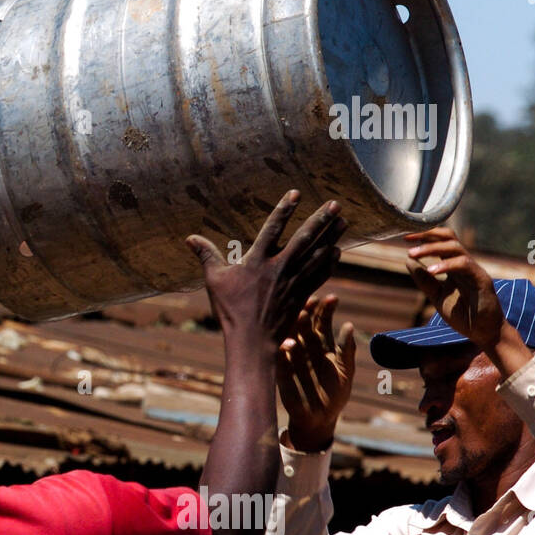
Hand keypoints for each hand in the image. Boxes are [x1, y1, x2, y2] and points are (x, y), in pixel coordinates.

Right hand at [186, 190, 347, 347]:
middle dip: (321, 219)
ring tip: (344, 221)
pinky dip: (330, 261)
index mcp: (257, 260)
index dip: (284, 209)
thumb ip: (206, 255)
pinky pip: (320, 274)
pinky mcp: (302, 295)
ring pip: (318, 254)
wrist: (253, 340)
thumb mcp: (214, 281)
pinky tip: (337, 251)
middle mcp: (279, 267)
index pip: (273, 228)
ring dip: (332, 236)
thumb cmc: (231, 310)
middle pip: (305, 238)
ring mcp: (294, 281)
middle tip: (335, 204)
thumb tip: (190, 238)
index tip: (296, 193)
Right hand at [278, 295, 354, 451]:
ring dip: (294, 326)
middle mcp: (306, 347)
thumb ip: (347, 350)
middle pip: (305, 324)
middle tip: (313, 300)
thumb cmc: (335, 395)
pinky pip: (279, 358)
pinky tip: (290, 344)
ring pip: (291, 336)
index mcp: (322, 345)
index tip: (332, 298)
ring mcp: (292, 358)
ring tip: (301, 314)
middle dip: (308, 311)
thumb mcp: (346, 371)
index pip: (322, 321)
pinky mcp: (281, 371)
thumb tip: (350, 325)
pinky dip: (283, 350)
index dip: (326, 310)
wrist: (320, 420)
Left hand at [403, 228, 504, 350]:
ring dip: (431, 248)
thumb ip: (424, 280)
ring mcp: (474, 270)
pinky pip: (464, 264)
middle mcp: (465, 264)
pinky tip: (431, 271)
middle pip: (449, 237)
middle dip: (427, 234)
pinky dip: (446, 265)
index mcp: (454, 266)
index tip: (405, 238)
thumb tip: (408, 260)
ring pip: (455, 247)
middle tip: (407, 239)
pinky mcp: (482, 279)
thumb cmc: (464, 315)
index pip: (441, 242)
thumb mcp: (437, 295)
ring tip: (412, 254)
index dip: (424, 236)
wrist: (484, 333)